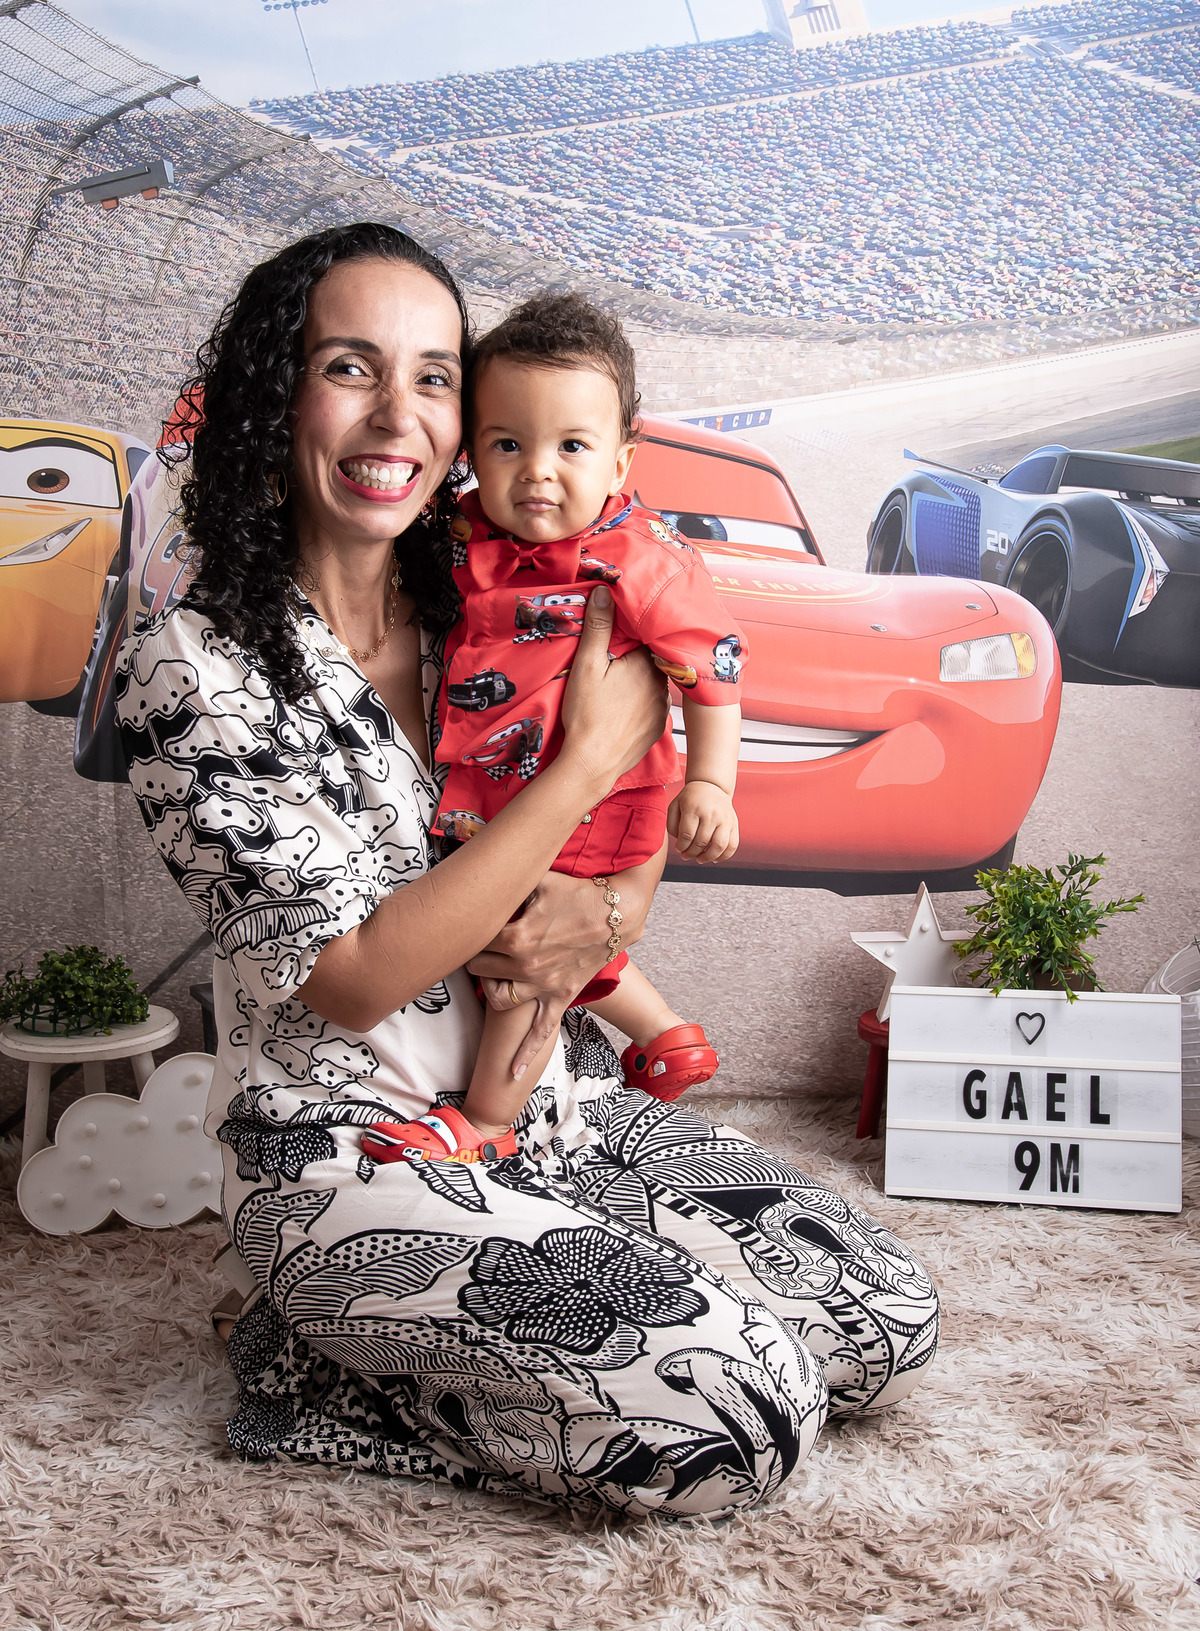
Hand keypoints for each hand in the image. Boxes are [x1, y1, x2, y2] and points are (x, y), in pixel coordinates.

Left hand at [468, 844, 666, 1075]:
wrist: (617, 913)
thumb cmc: (576, 891)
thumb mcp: (538, 879)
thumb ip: (507, 874)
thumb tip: (479, 860)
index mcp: (515, 937)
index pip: (473, 940)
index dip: (468, 930)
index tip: (466, 924)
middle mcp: (525, 966)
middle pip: (479, 968)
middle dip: (475, 955)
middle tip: (478, 944)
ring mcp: (542, 985)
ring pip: (497, 998)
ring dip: (488, 987)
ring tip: (490, 974)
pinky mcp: (560, 996)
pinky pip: (541, 1030)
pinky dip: (525, 1053)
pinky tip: (512, 1072)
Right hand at [559, 586, 667, 794]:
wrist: (592, 763)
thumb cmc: (587, 714)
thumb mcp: (587, 664)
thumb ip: (598, 626)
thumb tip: (605, 590)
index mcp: (647, 664)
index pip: (650, 636)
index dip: (637, 631)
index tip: (624, 629)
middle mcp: (662, 685)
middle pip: (653, 660)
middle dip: (637, 656)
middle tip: (616, 658)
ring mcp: (662, 709)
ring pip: (654, 683)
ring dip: (640, 681)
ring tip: (618, 684)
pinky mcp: (657, 728)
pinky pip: (652, 706)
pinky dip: (641, 703)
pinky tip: (622, 707)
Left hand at [667, 781, 738, 863]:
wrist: (711, 786)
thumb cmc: (690, 799)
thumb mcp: (675, 806)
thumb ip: (672, 825)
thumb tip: (680, 844)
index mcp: (694, 808)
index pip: (687, 835)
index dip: (681, 846)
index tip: (678, 848)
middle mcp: (711, 813)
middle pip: (701, 842)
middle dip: (691, 853)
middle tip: (686, 855)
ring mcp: (725, 819)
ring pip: (719, 846)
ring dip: (708, 857)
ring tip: (699, 859)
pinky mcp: (734, 824)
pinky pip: (732, 845)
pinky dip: (724, 856)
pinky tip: (715, 859)